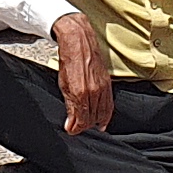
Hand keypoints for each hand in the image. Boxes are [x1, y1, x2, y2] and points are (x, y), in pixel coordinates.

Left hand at [53, 13, 111, 134]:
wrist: (79, 42)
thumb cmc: (69, 61)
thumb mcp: (63, 85)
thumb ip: (69, 106)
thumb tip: (70, 125)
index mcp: (80, 93)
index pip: (82, 120)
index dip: (76, 128)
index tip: (71, 130)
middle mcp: (94, 92)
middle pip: (92, 119)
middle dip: (85, 126)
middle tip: (78, 128)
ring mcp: (103, 88)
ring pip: (103, 113)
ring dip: (96, 122)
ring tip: (90, 126)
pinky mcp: (108, 84)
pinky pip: (109, 104)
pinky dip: (106, 114)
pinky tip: (102, 119)